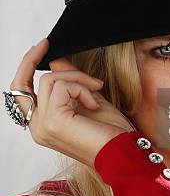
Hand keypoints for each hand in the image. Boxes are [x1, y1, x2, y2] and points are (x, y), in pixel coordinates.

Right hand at [8, 39, 134, 166]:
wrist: (123, 152)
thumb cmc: (110, 132)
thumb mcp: (88, 98)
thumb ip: (70, 82)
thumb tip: (56, 61)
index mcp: (42, 124)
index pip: (20, 92)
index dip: (27, 66)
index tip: (43, 46)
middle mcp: (37, 127)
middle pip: (21, 84)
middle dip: (30, 59)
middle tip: (45, 43)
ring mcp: (42, 126)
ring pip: (49, 80)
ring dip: (77, 78)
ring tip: (95, 91)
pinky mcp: (53, 121)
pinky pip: (62, 86)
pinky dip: (82, 88)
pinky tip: (94, 103)